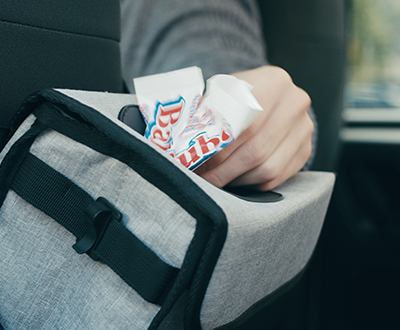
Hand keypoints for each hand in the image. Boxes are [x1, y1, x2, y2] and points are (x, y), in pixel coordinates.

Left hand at [194, 65, 313, 190]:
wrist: (264, 96)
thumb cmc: (234, 97)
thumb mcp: (220, 95)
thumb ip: (208, 117)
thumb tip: (186, 151)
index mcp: (273, 82)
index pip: (244, 126)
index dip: (218, 151)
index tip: (198, 165)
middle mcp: (295, 103)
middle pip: (256, 150)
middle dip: (224, 171)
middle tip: (203, 179)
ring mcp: (304, 128)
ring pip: (268, 169)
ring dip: (237, 180)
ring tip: (216, 179)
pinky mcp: (305, 150)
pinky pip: (276, 178)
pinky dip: (251, 183)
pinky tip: (235, 178)